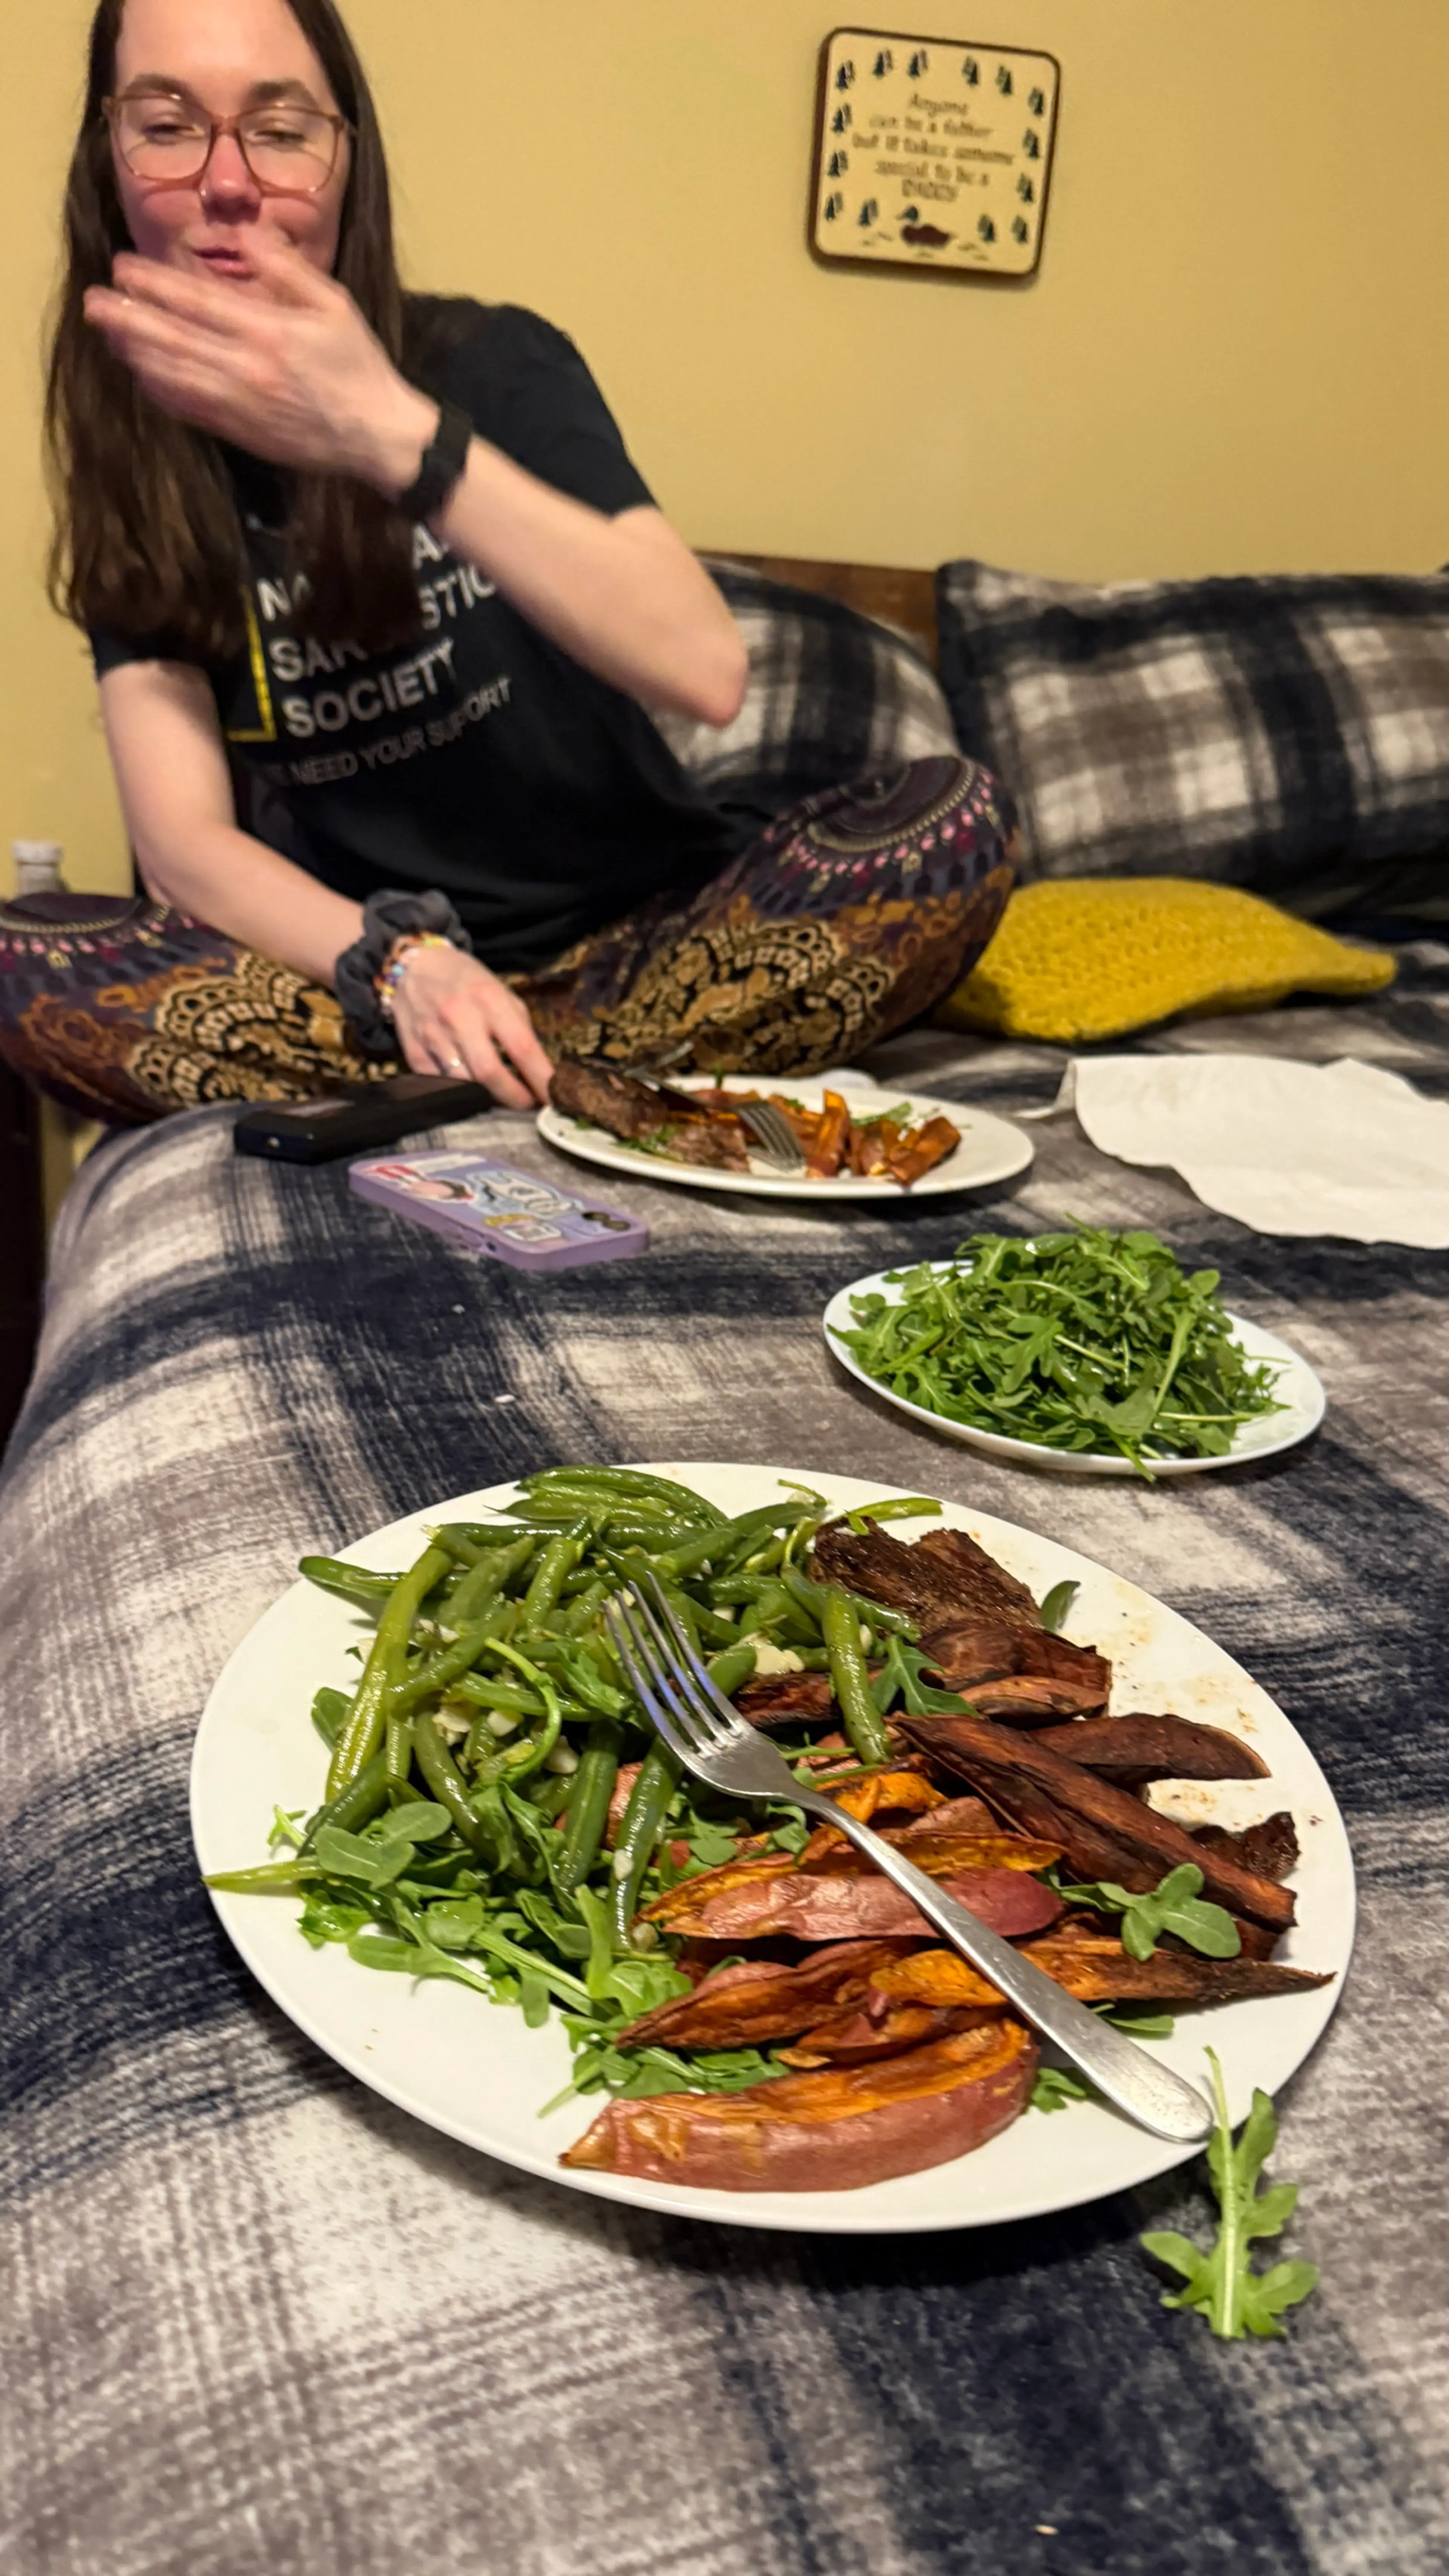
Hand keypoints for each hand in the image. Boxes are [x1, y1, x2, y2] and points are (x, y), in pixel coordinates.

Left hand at [82, 240, 436, 494]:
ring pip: (173, 376)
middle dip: (128, 317)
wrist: (378, 437)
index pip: (197, 302)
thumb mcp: (334, 304)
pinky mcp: (241, 433)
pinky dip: (160, 391)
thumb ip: (287, 267)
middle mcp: (247, 369)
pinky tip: (141, 375)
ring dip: (135, 352)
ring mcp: (240, 405)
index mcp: (269, 332)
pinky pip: (189, 410)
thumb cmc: (359, 365)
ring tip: (108, 332)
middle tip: (93, 299)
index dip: (154, 283)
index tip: (122, 266)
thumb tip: (244, 233)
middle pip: (173, 339)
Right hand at [388, 944, 553, 1110]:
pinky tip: (469, 1087)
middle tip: (526, 1104)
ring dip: (486, 1097)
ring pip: (462, 1084)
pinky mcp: (413, 1052)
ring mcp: (432, 1036)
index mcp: (488, 999)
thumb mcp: (500, 990)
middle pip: (488, 1072)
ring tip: (500, 1096)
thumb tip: (536, 1068)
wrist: (413, 968)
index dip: (540, 1077)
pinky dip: (457, 1091)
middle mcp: (458, 1018)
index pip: (521, 1046)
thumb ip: (518, 1026)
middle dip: (513, 1096)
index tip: (554, 1096)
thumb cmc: (465, 980)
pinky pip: (440, 1084)